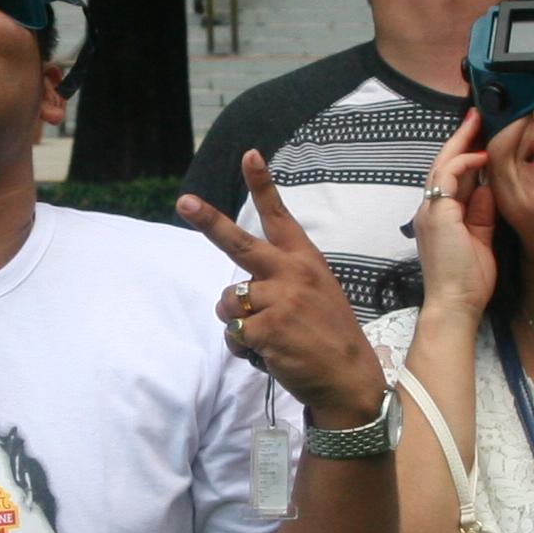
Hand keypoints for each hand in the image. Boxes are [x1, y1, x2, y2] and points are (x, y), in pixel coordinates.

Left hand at [179, 151, 383, 426]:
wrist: (349, 378)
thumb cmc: (329, 335)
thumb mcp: (318, 292)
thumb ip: (283, 279)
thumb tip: (237, 290)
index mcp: (305, 260)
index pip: (280, 216)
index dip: (262, 184)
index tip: (249, 155)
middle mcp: (291, 272)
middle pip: (239, 244)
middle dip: (208, 222)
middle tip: (184, 201)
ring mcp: (279, 299)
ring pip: (227, 301)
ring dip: (236, 321)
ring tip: (268, 335)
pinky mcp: (267, 328)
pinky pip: (233, 333)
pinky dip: (242, 348)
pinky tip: (268, 353)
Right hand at [406, 113, 496, 320]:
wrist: (455, 304)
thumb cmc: (468, 280)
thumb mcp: (481, 239)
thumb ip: (482, 212)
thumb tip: (488, 187)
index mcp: (440, 216)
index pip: (450, 177)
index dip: (464, 154)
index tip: (479, 137)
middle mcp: (430, 209)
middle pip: (442, 164)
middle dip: (460, 138)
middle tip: (475, 114)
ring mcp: (430, 210)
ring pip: (441, 165)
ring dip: (461, 142)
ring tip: (475, 121)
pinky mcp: (436, 213)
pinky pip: (447, 177)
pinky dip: (464, 163)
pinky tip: (480, 155)